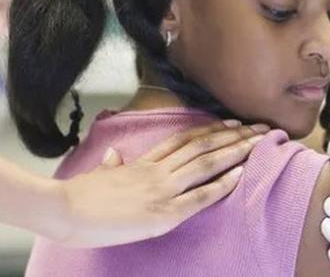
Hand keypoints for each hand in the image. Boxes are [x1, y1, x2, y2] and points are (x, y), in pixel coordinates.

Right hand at [52, 120, 267, 246]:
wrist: (62, 210)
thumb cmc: (75, 197)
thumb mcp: (96, 175)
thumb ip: (111, 165)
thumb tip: (114, 156)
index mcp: (143, 163)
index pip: (185, 140)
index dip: (212, 130)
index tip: (233, 123)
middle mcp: (158, 171)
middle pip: (204, 146)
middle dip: (236, 136)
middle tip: (262, 127)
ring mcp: (162, 190)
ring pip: (207, 163)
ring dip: (237, 151)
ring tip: (261, 142)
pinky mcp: (163, 213)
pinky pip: (199, 196)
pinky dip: (222, 184)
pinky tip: (241, 174)